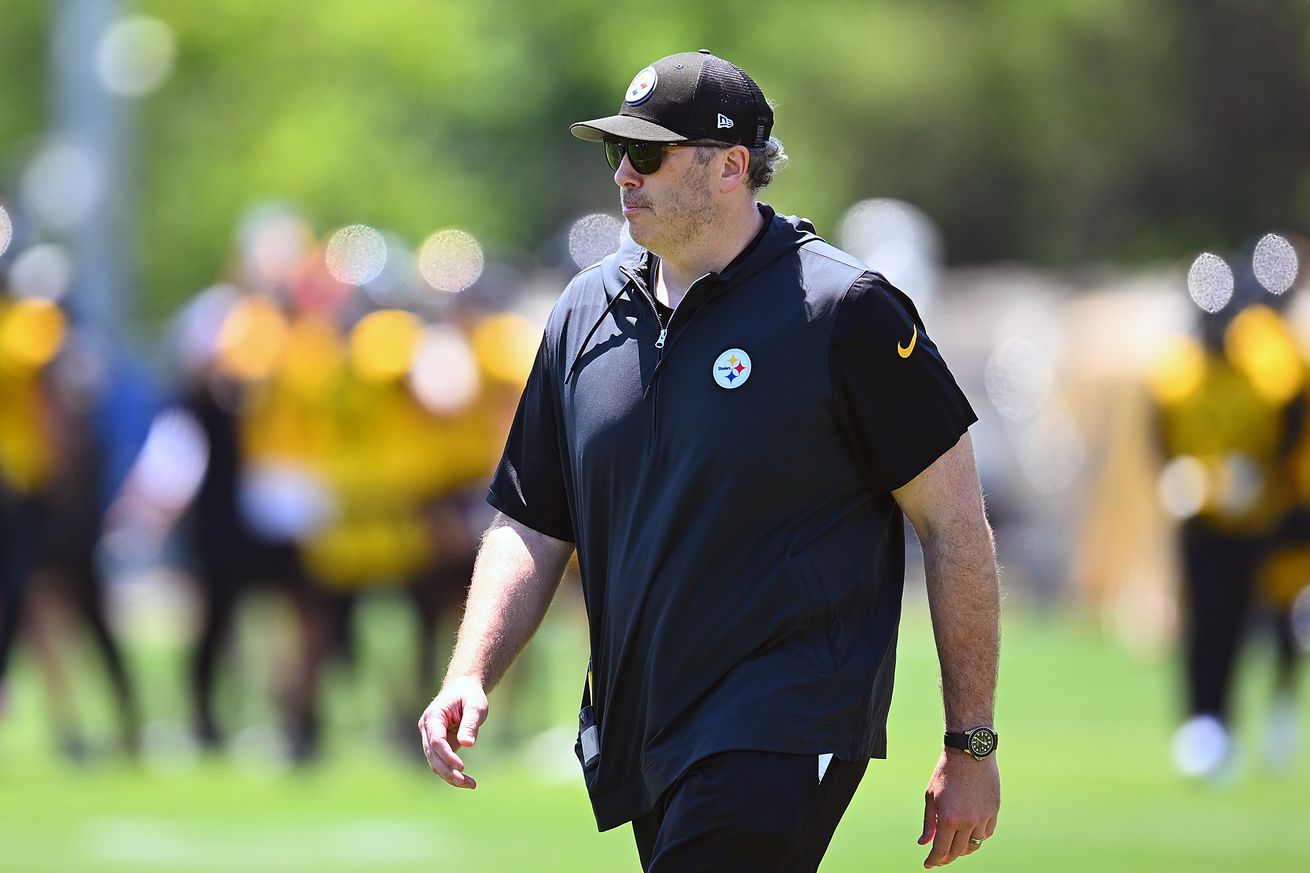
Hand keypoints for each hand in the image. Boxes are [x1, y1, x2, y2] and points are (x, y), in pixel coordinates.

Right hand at [418, 676, 488, 788]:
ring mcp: (430, 738)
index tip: (462, 767)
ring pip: (434, 763)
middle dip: (448, 770)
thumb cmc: (469, 696)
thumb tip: (467, 744)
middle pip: (432, 755)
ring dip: (450, 775)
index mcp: (433, 716)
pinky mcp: (437, 746)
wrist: (463, 690)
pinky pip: (441, 763)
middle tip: (466, 782)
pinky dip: (452, 772)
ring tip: (470, 784)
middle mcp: (427, 729)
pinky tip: (467, 781)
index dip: (447, 756)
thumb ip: (470, 724)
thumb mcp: (475, 706)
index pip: (436, 741)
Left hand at [918, 750, 999, 867]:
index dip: (934, 860)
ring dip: (963, 849)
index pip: (940, 850)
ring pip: (974, 844)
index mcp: (948, 818)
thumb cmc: (946, 773)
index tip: (928, 864)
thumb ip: (928, 822)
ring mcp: (983, 818)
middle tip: (939, 858)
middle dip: (946, 857)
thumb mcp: (931, 796)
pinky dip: (978, 836)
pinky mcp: (994, 811)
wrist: (970, 753)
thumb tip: (924, 843)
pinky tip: (970, 834)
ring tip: (955, 846)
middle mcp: (967, 822)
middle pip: (957, 851)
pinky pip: (987, 832)